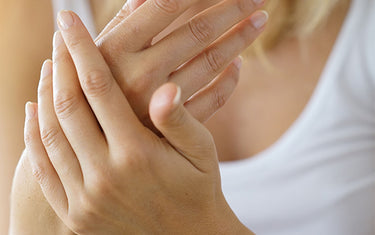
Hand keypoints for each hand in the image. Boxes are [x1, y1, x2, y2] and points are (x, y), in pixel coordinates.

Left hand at [24, 16, 252, 233]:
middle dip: (60, 64)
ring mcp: (85, 197)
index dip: (82, 50)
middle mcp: (104, 175)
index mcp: (136, 155)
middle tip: (59, 38)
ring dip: (44, 94)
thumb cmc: (198, 189)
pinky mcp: (75, 214)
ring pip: (48, 134)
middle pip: (67, 105)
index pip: (98, 87)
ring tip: (49, 66)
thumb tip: (165, 88)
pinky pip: (43, 168)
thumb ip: (182, 121)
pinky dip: (32, 136)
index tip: (68, 20)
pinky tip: (32, 111)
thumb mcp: (202, 154)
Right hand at [87, 0, 266, 127]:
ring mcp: (159, 104)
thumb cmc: (91, 94)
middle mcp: (137, 74)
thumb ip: (120, 25)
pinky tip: (238, 65)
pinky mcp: (176, 129)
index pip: (165, 5)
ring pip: (211, 63)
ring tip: (258, 22)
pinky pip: (214, 100)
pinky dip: (230, 80)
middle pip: (197, 32)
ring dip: (240, 38)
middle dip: (234, 8)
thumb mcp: (94, 57)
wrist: (93, 149)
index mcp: (114, 50)